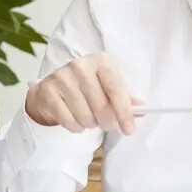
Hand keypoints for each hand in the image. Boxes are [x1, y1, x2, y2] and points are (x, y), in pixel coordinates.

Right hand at [24, 52, 140, 135]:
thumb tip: (142, 110)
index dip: (124, 111)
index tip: (130, 129)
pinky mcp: (48, 91)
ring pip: (85, 116)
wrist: (52, 89)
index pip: (115, 88)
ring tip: (89, 118)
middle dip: (107, 122)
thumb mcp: (107, 88)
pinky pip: (69, 121)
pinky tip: (75, 119)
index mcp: (100, 61)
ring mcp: (62, 77)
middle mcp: (80, 65)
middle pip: (101, 106)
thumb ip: (125, 99)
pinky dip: (76, 127)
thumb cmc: (86, 88)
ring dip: (90, 124)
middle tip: (106, 124)